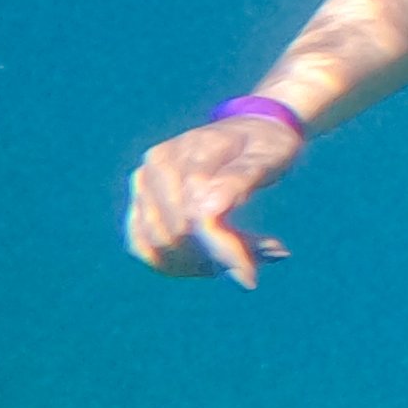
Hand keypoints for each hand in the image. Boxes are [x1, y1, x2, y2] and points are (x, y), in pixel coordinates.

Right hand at [124, 111, 302, 287]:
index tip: (249, 276)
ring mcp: (144, 185)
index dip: (221, 250)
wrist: (249, 131)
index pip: (195, 215)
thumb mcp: (267, 157)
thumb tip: (208, 212)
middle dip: (214, 257)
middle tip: (254, 261)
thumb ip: (240, 180)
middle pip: (175, 235)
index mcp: (191, 151)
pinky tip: (209, 262)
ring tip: (238, 257)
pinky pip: (143, 248)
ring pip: (157, 246)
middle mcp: (158, 166)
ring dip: (197, 263)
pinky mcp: (140, 203)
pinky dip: (175, 264)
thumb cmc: (264, 145)